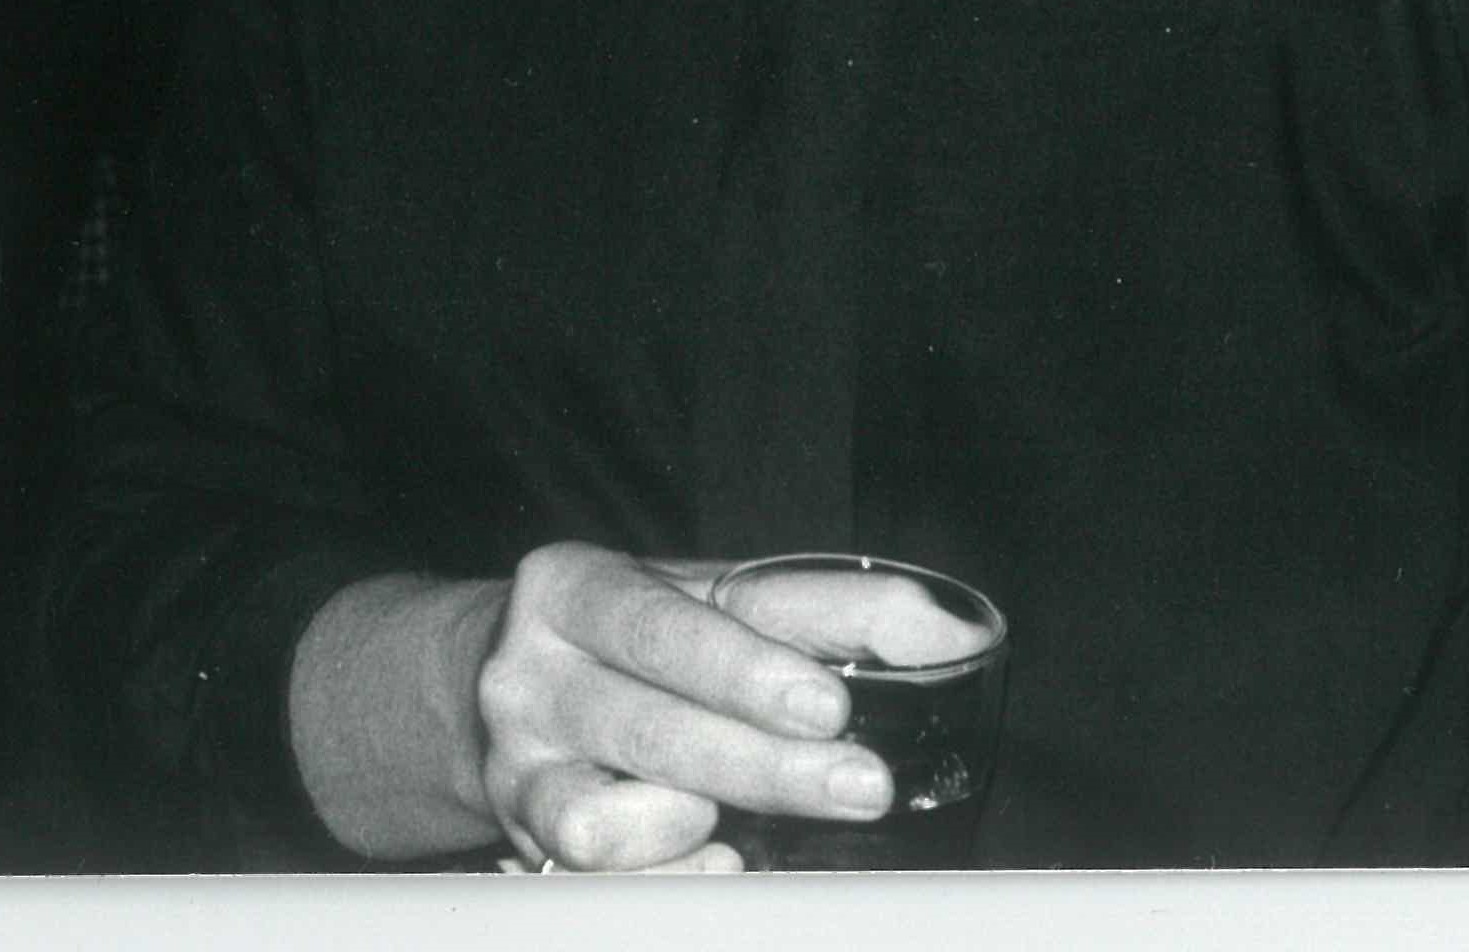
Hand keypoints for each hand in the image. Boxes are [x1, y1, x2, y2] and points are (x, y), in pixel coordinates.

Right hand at [474, 545, 899, 871]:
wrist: (519, 682)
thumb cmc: (647, 638)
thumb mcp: (720, 600)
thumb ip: (835, 610)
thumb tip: (951, 632)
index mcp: (573, 588)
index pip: (657, 627)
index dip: (742, 671)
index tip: (828, 707)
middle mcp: (527, 674)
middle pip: (647, 729)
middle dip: (764, 768)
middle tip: (862, 787)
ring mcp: (517, 764)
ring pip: (598, 821)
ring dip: (690, 823)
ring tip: (733, 817)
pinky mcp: (523, 839)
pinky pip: (594, 880)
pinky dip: (667, 876)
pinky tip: (719, 861)